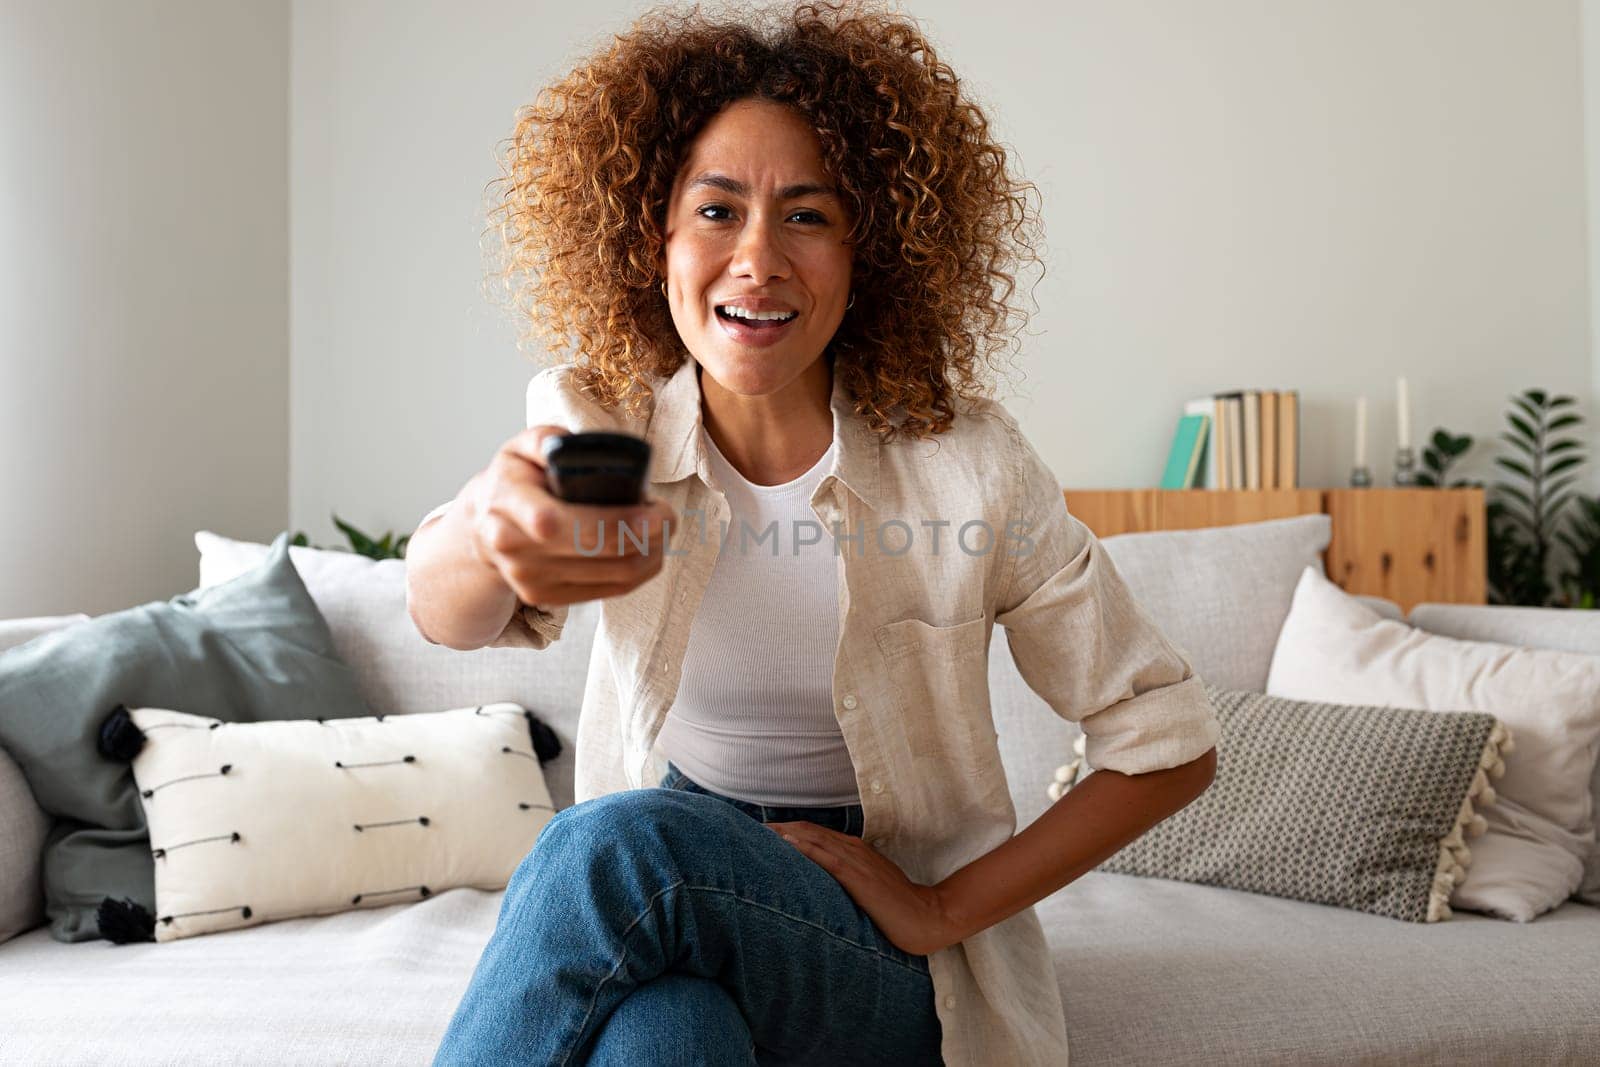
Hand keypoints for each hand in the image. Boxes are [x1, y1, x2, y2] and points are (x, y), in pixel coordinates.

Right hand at [465, 425, 676, 607]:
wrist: (486, 526)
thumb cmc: (516, 481)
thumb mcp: (520, 449)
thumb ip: (544, 440)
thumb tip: (566, 447)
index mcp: (507, 505)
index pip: (556, 521)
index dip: (612, 519)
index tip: (651, 507)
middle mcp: (515, 549)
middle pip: (597, 549)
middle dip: (647, 533)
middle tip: (669, 514)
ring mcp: (532, 580)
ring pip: (614, 574)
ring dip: (652, 552)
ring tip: (663, 529)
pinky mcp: (550, 599)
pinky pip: (613, 590)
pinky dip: (642, 570)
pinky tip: (650, 549)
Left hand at [765, 821, 959, 956]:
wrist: (929, 916)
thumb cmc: (897, 904)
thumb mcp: (866, 887)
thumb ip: (844, 879)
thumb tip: (818, 882)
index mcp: (853, 850)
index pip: (813, 834)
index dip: (786, 831)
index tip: (760, 832)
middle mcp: (852, 850)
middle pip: (808, 832)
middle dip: (779, 829)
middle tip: (748, 829)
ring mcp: (857, 862)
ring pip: (814, 840)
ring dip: (786, 834)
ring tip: (759, 832)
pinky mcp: (860, 879)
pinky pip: (828, 859)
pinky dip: (806, 848)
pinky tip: (788, 844)